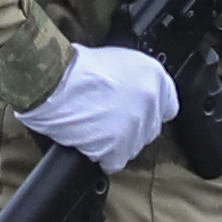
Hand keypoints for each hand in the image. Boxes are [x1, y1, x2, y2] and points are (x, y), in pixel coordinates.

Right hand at [18, 42, 178, 170]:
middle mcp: (151, 100)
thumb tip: (133, 94)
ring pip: (133, 147)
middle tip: (107, 120)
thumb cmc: (75, 67)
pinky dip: (101, 157)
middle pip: (149, 129)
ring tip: (93, 129)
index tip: (135, 113)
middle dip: (130, 127)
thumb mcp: (116, 60)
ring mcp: (136, 124)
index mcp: (154, 75)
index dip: (149, 112)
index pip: (168, 106)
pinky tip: (89, 143)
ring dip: (115, 143)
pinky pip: (115, 162)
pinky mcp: (118, 146)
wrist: (54, 79)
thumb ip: (134, 79)